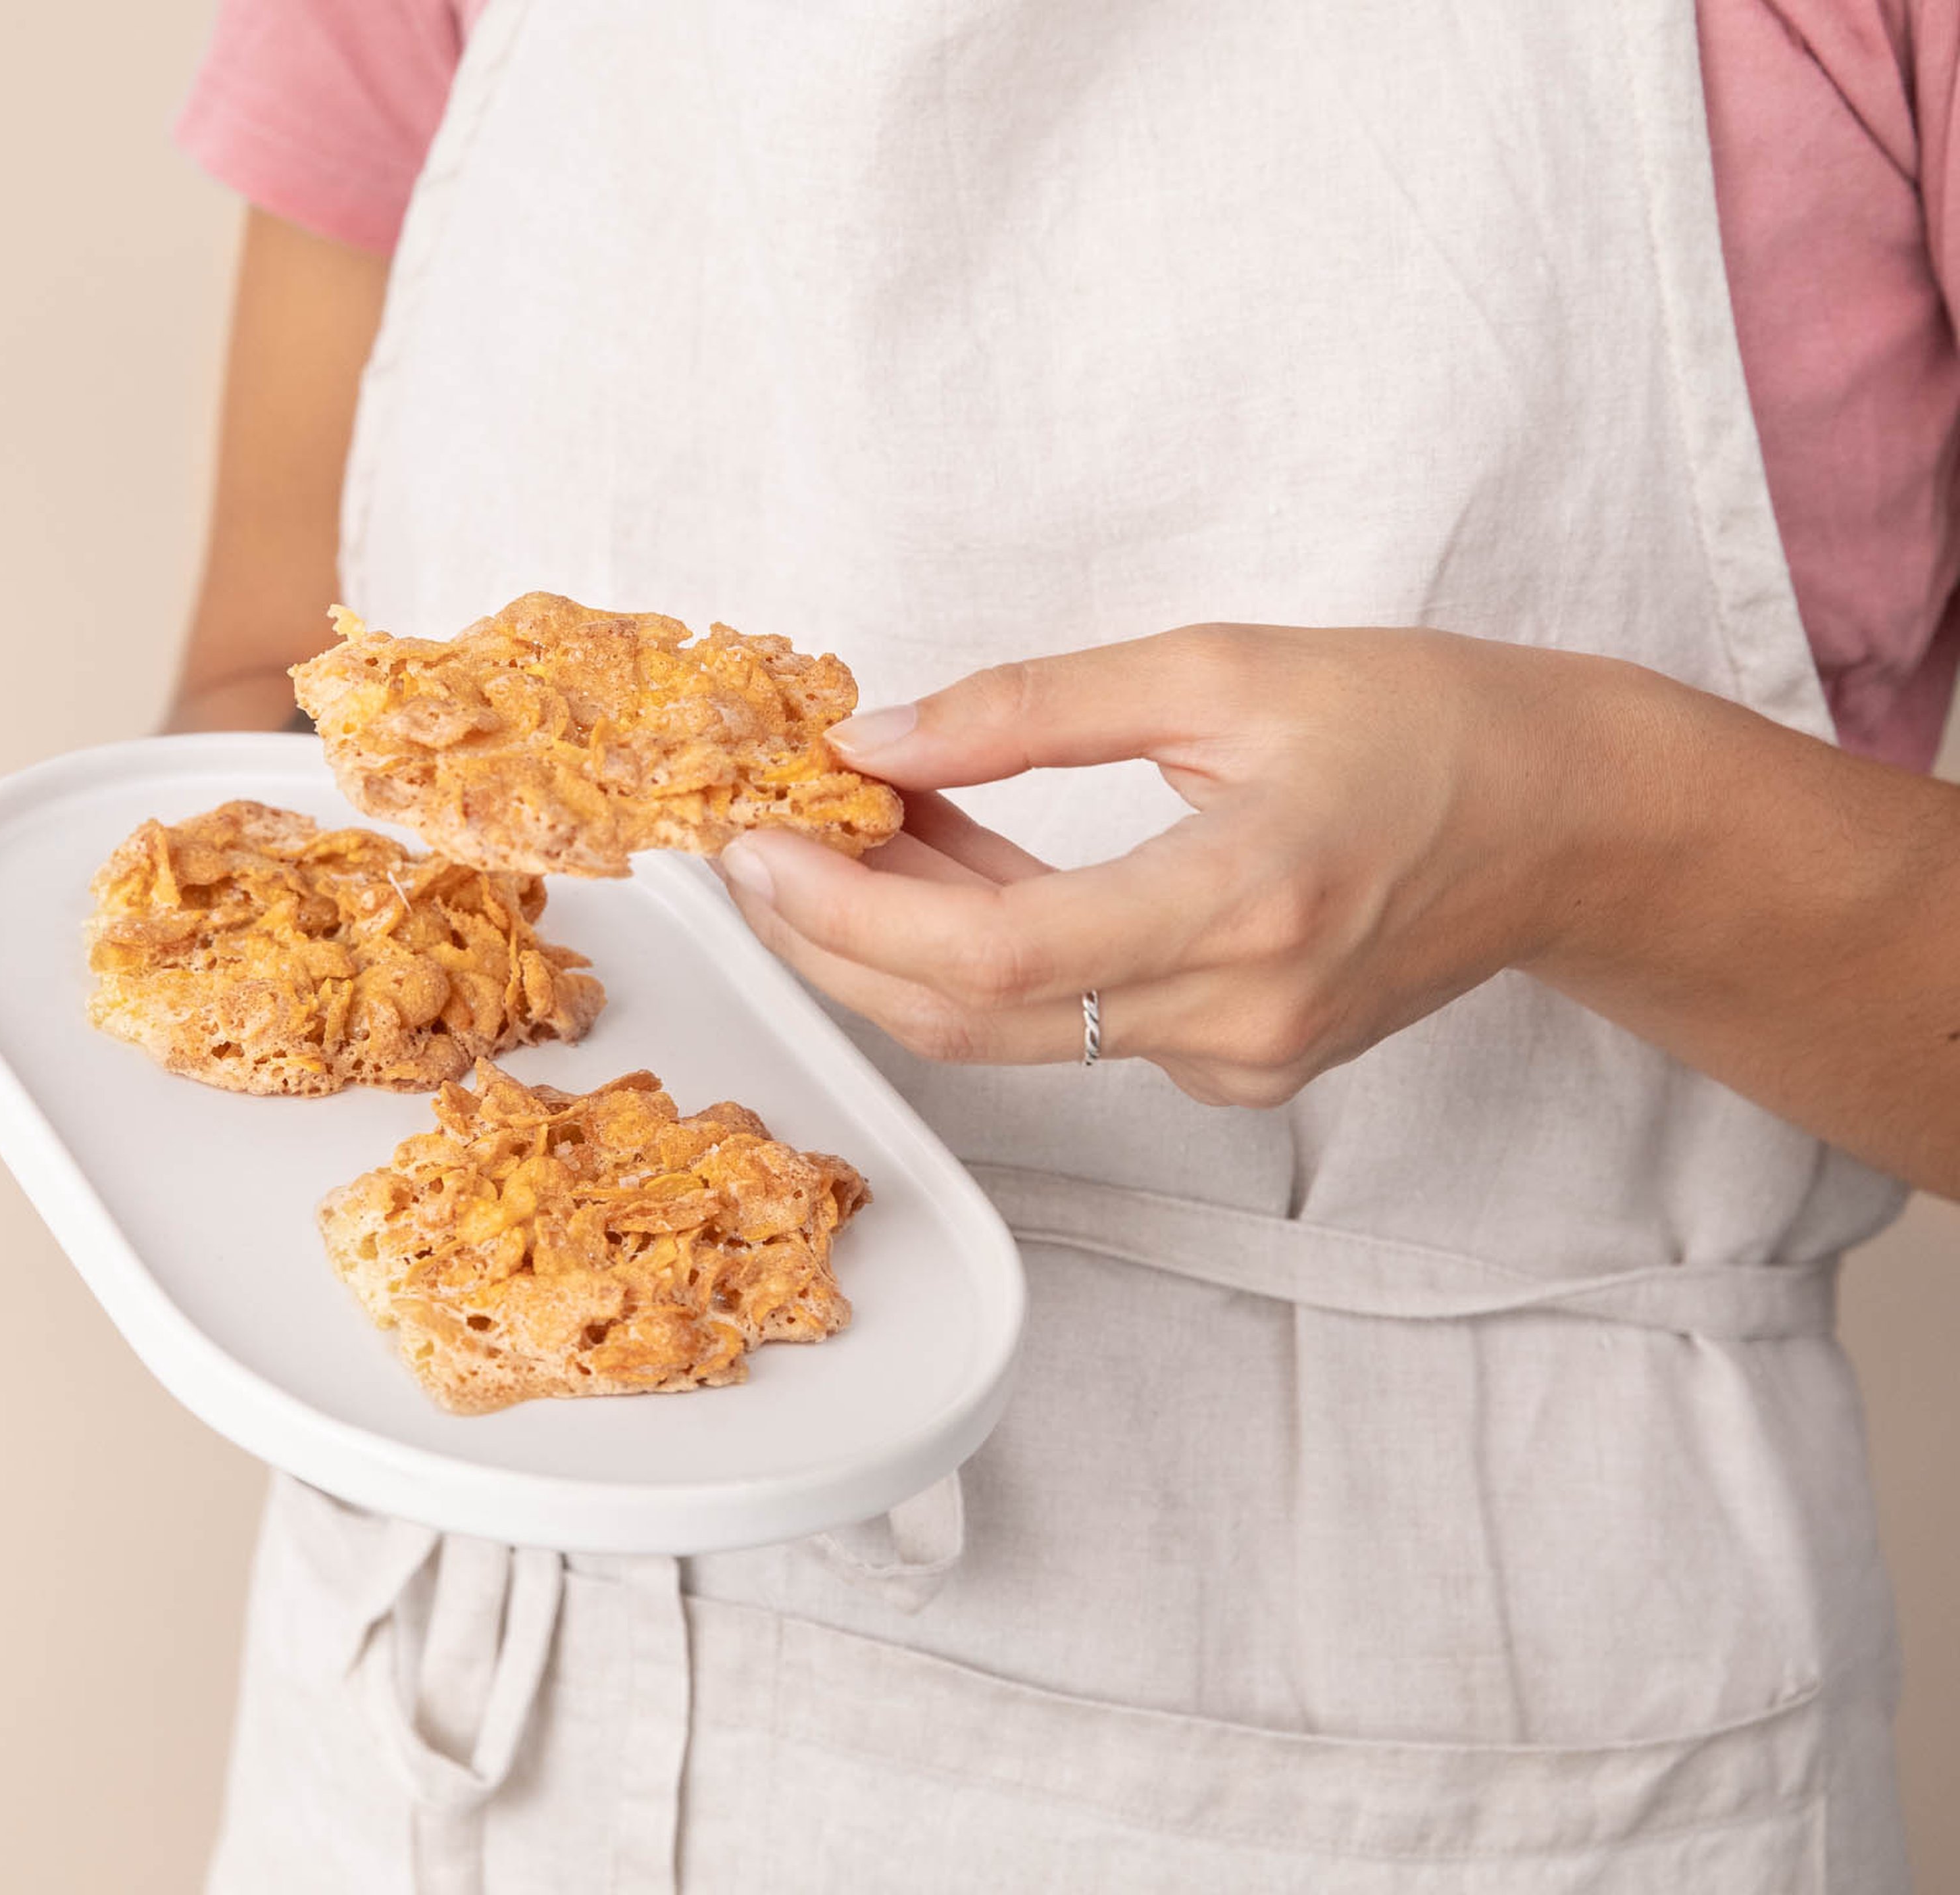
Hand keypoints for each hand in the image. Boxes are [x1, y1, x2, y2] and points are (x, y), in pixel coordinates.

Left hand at [717, 625, 1639, 1107]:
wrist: (1565, 822)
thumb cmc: (1422, 724)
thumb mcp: (1220, 668)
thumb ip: (1033, 711)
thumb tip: (879, 743)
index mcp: (1247, 902)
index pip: (997, 953)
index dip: (850, 915)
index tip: (757, 853)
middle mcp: (1239, 1014)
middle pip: (973, 1022)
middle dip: (836, 943)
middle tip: (760, 853)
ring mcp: (1238, 1061)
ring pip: (1011, 1032)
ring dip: (903, 943)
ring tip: (850, 834)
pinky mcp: (1236, 1070)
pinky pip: (1069, 1027)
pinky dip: (987, 956)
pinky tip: (952, 866)